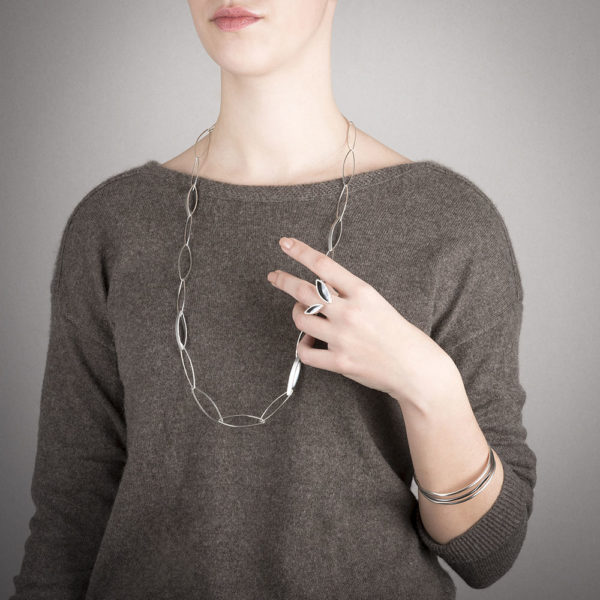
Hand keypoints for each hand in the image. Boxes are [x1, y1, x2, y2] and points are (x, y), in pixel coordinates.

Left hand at [267, 237, 457, 405]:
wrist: (415, 368)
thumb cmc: (399, 334)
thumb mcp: (377, 303)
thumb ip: (349, 295)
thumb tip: (320, 290)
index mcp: (362, 293)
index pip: (324, 265)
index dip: (300, 252)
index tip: (285, 244)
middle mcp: (349, 312)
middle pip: (303, 291)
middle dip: (283, 281)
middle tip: (274, 276)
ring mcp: (342, 338)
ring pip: (301, 320)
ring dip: (297, 315)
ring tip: (303, 316)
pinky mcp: (339, 362)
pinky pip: (305, 353)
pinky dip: (303, 348)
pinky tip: (310, 345)